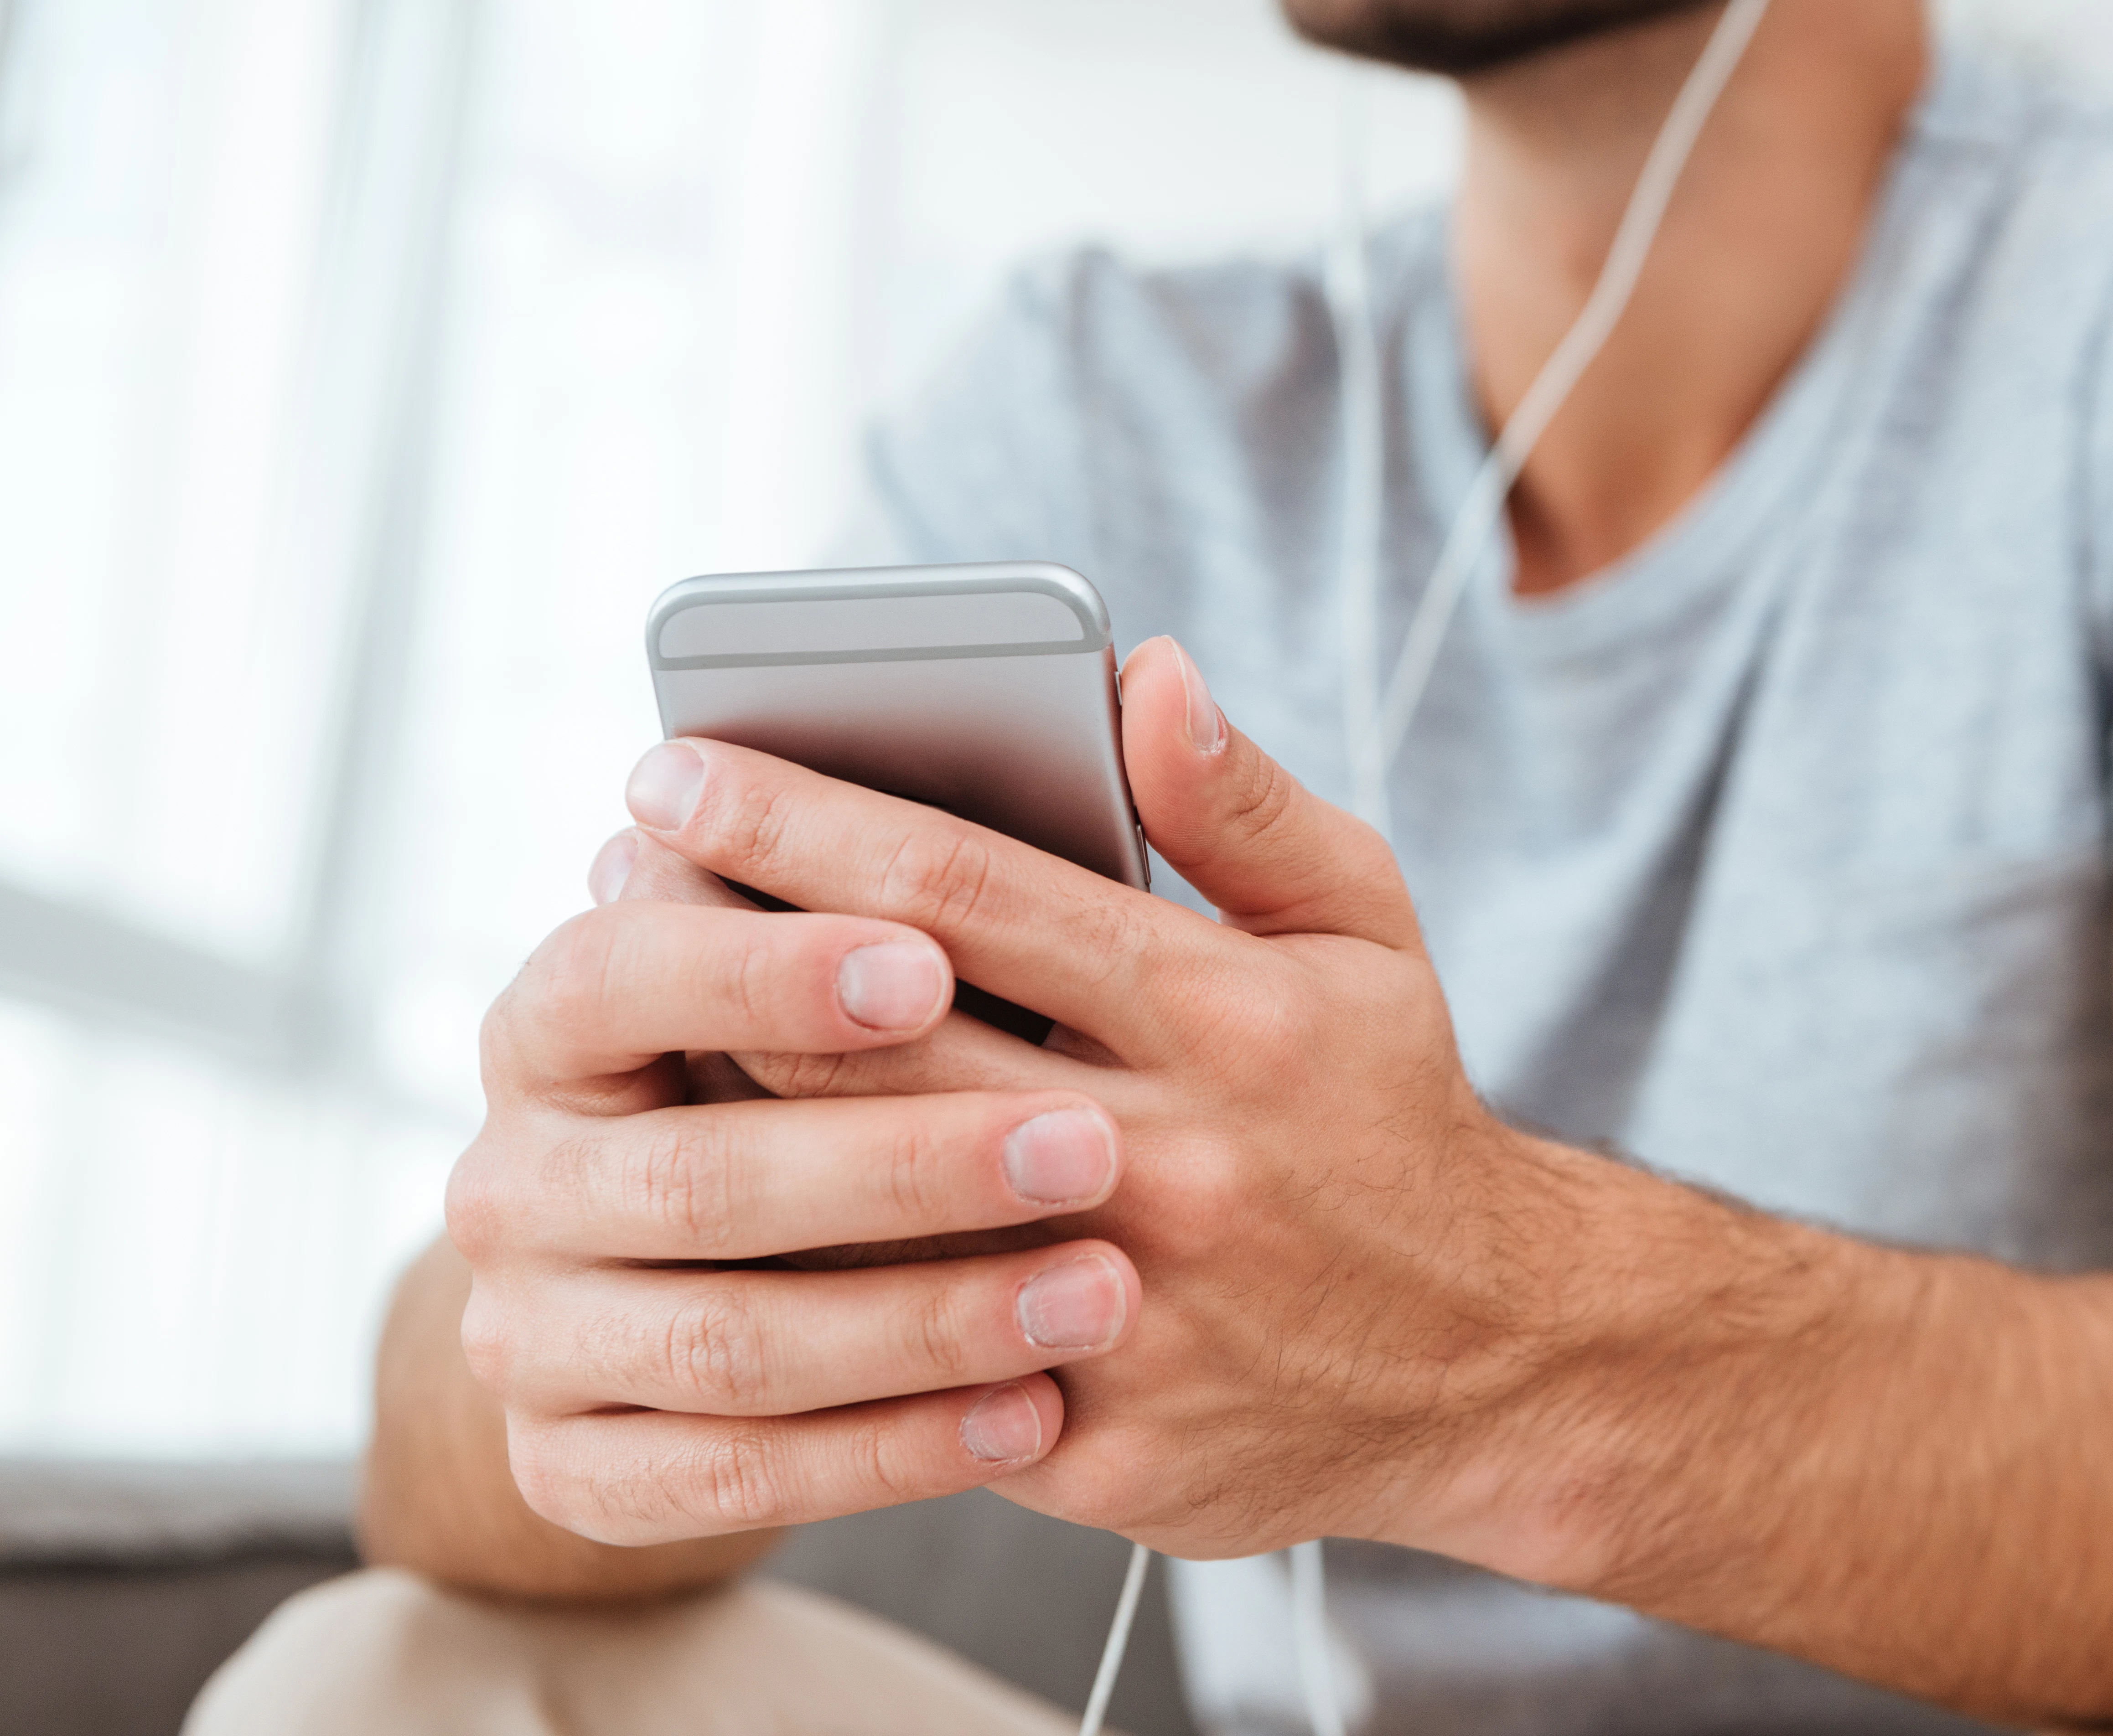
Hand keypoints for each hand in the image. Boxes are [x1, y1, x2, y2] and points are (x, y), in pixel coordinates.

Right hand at [445, 827, 1152, 1544]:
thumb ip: (1014, 837)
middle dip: (902, 1164)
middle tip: (1087, 1144)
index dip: (766, 968)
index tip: (926, 957)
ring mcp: (526, 1331)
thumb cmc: (859, 1064)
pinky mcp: (573, 1467)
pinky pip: (732, 1480)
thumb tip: (1158, 678)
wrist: (722, 1276)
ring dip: (924, 1321)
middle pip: (701, 1173)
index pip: (625, 967)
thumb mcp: (911, 948)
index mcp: (560, 1011)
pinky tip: (1034, 1415)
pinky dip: (889, 1455)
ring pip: (731, 1341)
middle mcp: (515, 1171)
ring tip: (1101, 1291)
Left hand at [614, 637, 1582, 1560]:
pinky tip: (718, 1200)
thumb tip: (1140, 670)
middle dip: (717, 944)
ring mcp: (1121, 1311)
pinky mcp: (1093, 1441)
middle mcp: (1165, 1158)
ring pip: (855, 1205)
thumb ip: (1243, 805)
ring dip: (721, 1104)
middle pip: (871, 1043)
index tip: (682, 765)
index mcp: (1223, 1014)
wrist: (1497, 1366)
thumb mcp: (1365, 929)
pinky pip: (900, 1359)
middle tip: (615, 872)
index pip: (962, 889)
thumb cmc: (1395, 1116)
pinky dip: (797, 1276)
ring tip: (634, 1019)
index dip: (800, 820)